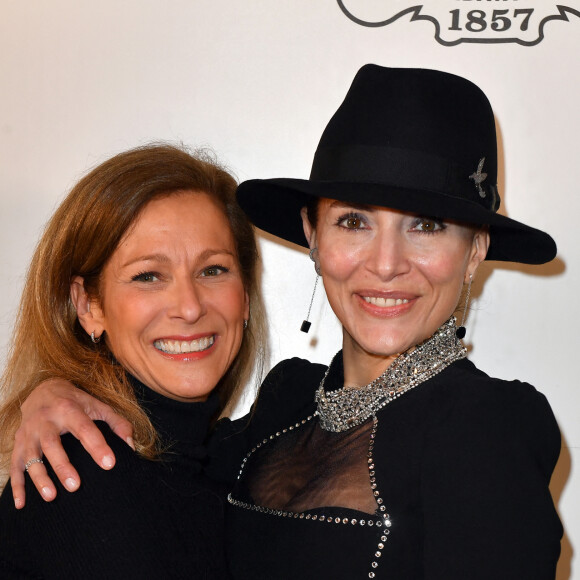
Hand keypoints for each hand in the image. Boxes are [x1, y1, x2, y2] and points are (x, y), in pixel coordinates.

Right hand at [11, 379, 133, 508]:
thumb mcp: (98, 406)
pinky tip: (21, 504)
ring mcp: (29, 431)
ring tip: (52, 496)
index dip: (97, 446)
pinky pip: (15, 465)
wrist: (43, 389)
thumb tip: (130, 445)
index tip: (109, 463)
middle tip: (75, 486)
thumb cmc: (76, 401)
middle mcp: (46, 419)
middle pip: (52, 444)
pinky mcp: (18, 442)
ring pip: (30, 456)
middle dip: (63, 466)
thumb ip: (117, 423)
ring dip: (40, 478)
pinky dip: (17, 485)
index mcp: (69, 409)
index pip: (85, 428)